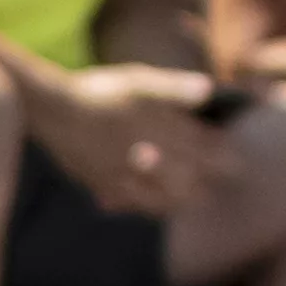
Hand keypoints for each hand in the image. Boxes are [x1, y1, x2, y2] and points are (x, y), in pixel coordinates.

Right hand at [38, 63, 229, 214]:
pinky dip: (139, 205)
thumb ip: (174, 87)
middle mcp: (143, 159)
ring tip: (185, 202)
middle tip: (215, 190)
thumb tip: (209, 91)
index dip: (222, 157)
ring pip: (157, 199)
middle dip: (202, 185)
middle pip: (184, 180)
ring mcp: (120, 177)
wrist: (49, 111)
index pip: (202, 149)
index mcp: (158, 132)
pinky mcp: (98, 185)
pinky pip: (125, 203)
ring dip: (175, 201)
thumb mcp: (138, 80)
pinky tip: (141, 203)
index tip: (237, 163)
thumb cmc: (98, 90)